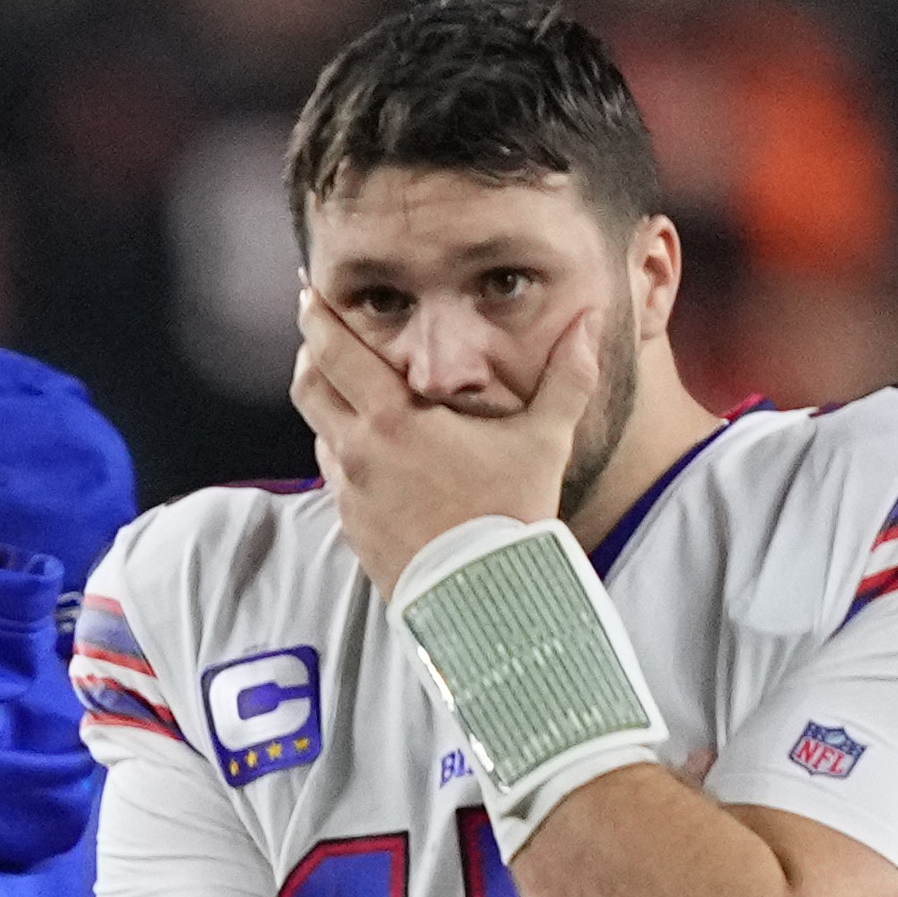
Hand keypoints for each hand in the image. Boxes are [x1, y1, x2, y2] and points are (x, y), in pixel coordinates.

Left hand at [293, 287, 601, 596]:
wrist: (485, 602)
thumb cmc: (512, 516)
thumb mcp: (544, 441)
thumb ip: (566, 377)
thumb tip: (590, 321)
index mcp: (393, 419)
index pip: (332, 351)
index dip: (316, 316)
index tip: (311, 294)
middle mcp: (357, 452)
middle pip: (307, 385)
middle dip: (310, 352)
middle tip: (321, 334)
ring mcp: (350, 494)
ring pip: (318, 432)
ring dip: (328, 406)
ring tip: (351, 392)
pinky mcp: (353, 530)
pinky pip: (335, 480)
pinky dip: (344, 455)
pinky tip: (373, 454)